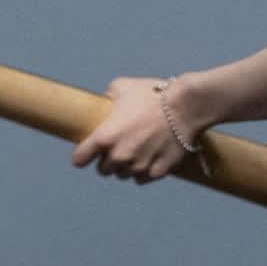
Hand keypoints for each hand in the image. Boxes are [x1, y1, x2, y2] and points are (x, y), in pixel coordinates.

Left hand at [71, 76, 199, 183]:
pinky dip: (144, 171)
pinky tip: (149, 158)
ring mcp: (139, 165)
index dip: (82, 155)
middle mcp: (120, 156)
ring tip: (136, 151)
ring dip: (126, 166)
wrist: (187, 105)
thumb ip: (108, 96)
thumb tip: (105, 100)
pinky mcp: (158, 172)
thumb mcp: (123, 86)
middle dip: (107, 160)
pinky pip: (143, 178)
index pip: (80, 159)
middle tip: (117, 147)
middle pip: (103, 170)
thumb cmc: (154, 94)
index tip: (86, 152)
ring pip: (124, 175)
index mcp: (105, 137)